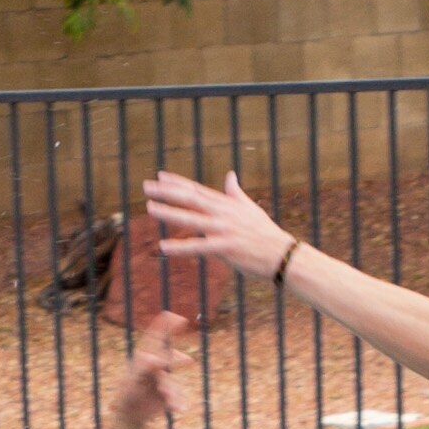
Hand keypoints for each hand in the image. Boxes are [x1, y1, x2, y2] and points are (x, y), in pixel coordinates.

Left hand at [115, 313, 191, 422]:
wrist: (130, 414)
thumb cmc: (127, 394)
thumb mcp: (132, 381)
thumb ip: (143, 368)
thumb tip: (154, 357)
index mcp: (145, 357)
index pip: (156, 337)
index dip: (168, 326)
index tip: (182, 320)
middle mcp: (157, 365)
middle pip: (171, 357)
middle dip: (178, 359)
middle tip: (188, 361)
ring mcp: (164, 379)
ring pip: (173, 381)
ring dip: (172, 390)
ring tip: (167, 398)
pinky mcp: (169, 393)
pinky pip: (178, 395)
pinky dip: (177, 402)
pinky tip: (178, 409)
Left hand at [142, 171, 292, 279]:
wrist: (282, 254)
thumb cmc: (265, 233)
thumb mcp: (250, 208)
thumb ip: (235, 192)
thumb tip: (229, 175)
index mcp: (227, 204)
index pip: (197, 190)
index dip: (178, 183)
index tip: (160, 176)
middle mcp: (223, 213)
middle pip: (190, 199)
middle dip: (167, 192)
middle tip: (146, 186)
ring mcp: (223, 230)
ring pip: (191, 219)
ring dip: (169, 213)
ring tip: (149, 208)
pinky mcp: (226, 248)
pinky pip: (199, 248)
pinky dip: (181, 248)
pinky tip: (164, 247)